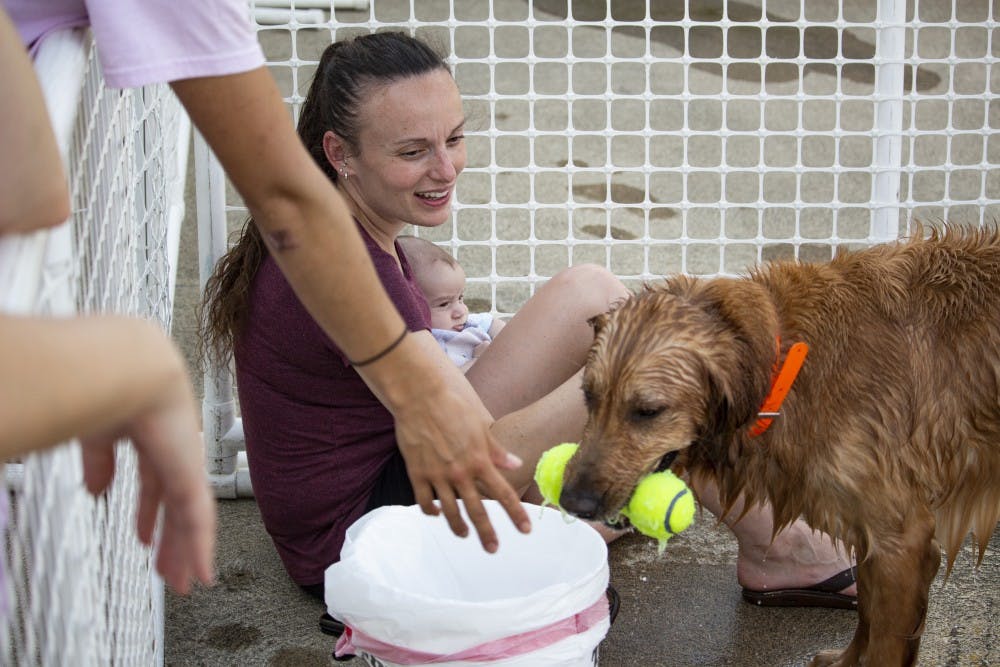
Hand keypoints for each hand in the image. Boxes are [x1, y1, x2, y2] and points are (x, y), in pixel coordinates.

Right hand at [79, 370, 214, 594]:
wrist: (126, 369)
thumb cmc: (108, 384)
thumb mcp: (98, 433)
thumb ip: (100, 463)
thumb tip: (96, 492)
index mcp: (151, 440)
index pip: (155, 486)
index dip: (148, 514)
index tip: (144, 536)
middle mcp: (174, 454)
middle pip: (176, 508)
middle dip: (170, 540)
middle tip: (168, 569)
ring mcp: (186, 465)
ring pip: (190, 520)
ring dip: (185, 553)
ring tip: (184, 581)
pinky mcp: (191, 475)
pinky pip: (200, 520)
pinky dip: (201, 549)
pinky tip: (202, 572)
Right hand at [362, 332, 531, 551]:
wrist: (419, 393)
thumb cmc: (454, 402)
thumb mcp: (482, 423)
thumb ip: (497, 449)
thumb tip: (516, 464)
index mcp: (480, 459)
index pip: (503, 493)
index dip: (515, 514)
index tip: (525, 529)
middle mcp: (460, 472)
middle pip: (477, 510)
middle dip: (486, 533)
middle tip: (492, 548)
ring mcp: (437, 475)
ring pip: (449, 511)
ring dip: (458, 527)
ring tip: (463, 535)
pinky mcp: (416, 472)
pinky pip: (424, 501)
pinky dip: (430, 511)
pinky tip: (435, 514)